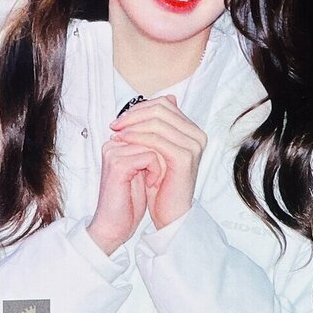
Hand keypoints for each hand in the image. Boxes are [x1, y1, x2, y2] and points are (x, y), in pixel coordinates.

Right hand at [86, 140, 162, 254]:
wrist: (114, 225)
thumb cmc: (129, 200)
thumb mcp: (142, 168)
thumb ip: (150, 148)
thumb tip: (169, 132)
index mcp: (116, 142)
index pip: (148, 127)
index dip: (161, 147)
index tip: (158, 168)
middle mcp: (112, 143)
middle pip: (151, 133)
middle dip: (161, 154)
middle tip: (156, 175)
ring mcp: (114, 153)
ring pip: (153, 144)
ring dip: (160, 164)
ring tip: (153, 180)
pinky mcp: (118, 164)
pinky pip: (150, 156)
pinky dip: (156, 171)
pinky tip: (150, 183)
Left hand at [109, 95, 206, 229]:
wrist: (169, 214)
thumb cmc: (161, 184)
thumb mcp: (156, 150)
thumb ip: (156, 127)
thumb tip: (162, 99)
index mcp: (192, 130)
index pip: (163, 104)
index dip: (139, 108)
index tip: (120, 119)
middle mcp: (197, 135)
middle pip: (160, 109)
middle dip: (133, 114)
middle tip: (115, 124)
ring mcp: (193, 145)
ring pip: (157, 122)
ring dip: (132, 125)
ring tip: (116, 133)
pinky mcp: (184, 157)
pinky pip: (156, 139)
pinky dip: (136, 137)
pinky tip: (123, 141)